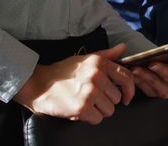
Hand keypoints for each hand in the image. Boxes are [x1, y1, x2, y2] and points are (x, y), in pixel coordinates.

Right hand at [13, 43, 134, 123]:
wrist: (38, 84)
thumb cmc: (62, 72)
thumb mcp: (86, 58)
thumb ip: (107, 55)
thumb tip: (123, 48)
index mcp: (100, 63)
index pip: (127, 77)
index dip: (130, 90)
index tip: (127, 97)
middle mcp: (97, 76)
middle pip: (117, 97)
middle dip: (107, 101)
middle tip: (93, 98)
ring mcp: (90, 92)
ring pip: (110, 110)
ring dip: (99, 110)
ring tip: (86, 103)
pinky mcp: (82, 108)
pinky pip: (98, 119)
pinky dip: (90, 118)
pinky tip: (80, 110)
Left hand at [129, 53, 167, 97]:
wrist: (165, 65)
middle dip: (163, 73)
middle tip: (153, 64)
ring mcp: (167, 92)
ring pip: (157, 87)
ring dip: (146, 77)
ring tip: (136, 68)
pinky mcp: (154, 93)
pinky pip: (146, 89)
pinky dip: (138, 81)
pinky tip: (132, 71)